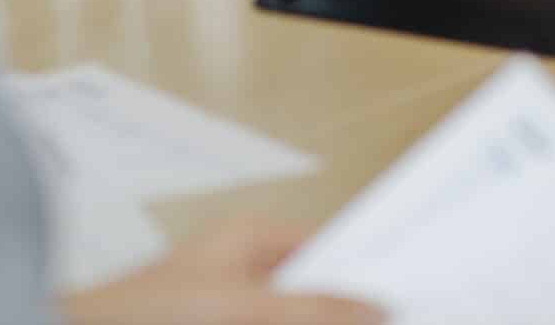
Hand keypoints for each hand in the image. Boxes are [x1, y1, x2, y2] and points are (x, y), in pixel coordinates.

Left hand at [64, 220, 382, 324]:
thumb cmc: (153, 311)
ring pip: (288, 317)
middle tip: (389, 318)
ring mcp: (226, 306)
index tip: (401, 295)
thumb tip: (376, 309)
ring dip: (314, 323)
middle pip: (308, 292)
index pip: (323, 249)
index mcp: (248, 238)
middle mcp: (239, 269)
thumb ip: (315, 309)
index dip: (361, 271)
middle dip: (340, 312)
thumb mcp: (248, 305)